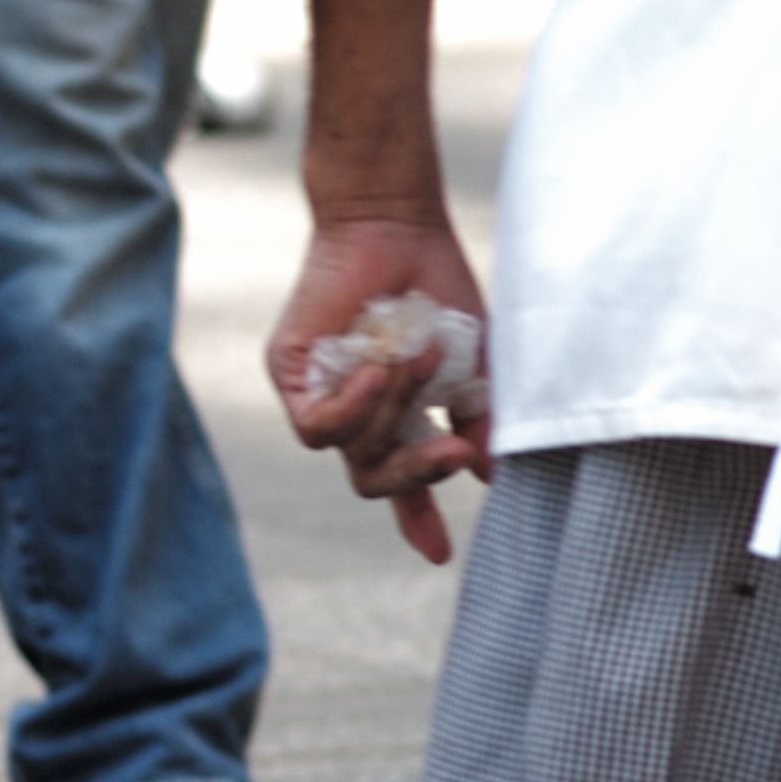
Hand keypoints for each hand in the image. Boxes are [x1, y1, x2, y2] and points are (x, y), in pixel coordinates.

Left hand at [268, 205, 493, 565]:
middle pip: (376, 479)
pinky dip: (354, 408)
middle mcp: (359, 413)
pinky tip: (376, 371)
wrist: (396, 226)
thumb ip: (478, 416)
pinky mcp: (290, 374)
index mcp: (401, 416)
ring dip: (393, 417)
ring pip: (351, 453)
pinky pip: (316, 426)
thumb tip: (489, 473)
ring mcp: (323, 395)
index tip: (438, 555)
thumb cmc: (437, 286)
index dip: (419, 520)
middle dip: (420, 475)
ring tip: (417, 363)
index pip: (403, 480)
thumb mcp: (474, 363)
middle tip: (454, 449)